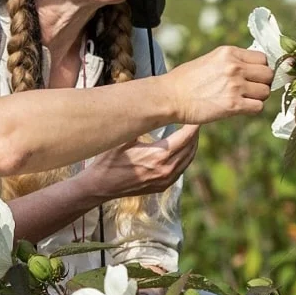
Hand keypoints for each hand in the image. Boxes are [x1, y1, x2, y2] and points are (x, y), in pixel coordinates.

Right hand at [82, 125, 198, 200]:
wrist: (100, 186)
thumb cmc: (109, 160)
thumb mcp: (125, 138)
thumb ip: (141, 125)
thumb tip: (154, 107)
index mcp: (159, 155)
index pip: (185, 137)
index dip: (193, 126)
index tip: (194, 116)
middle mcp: (166, 169)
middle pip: (190, 148)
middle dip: (194, 134)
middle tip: (194, 122)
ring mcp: (165, 180)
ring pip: (187, 161)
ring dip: (191, 146)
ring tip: (191, 134)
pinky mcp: (162, 186)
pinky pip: (180, 170)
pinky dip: (184, 159)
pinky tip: (182, 151)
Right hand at [161, 47, 271, 124]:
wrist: (170, 97)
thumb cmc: (185, 80)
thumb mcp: (210, 60)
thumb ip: (231, 61)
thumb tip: (250, 69)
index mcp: (229, 53)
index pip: (262, 58)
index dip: (260, 69)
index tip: (252, 77)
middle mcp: (235, 67)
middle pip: (268, 74)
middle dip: (262, 83)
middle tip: (250, 90)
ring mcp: (235, 86)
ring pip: (265, 92)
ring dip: (258, 97)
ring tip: (243, 100)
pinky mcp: (233, 105)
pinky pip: (258, 107)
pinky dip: (252, 109)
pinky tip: (240, 109)